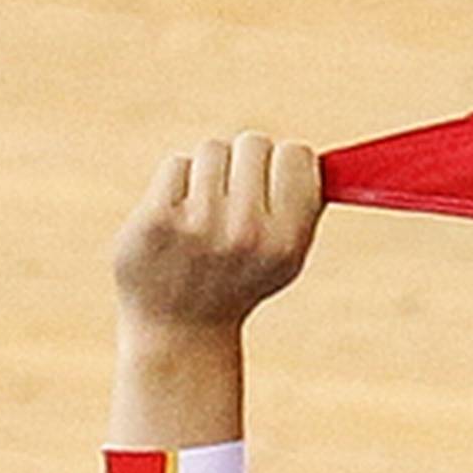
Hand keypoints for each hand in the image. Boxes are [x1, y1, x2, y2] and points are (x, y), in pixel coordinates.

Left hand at [112, 133, 323, 335]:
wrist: (179, 328)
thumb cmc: (238, 282)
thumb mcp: (286, 256)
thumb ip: (304, 206)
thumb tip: (316, 155)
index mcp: (286, 241)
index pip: (296, 155)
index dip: (283, 164)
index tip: (271, 186)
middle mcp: (246, 232)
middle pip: (254, 143)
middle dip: (243, 165)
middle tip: (233, 204)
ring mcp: (199, 225)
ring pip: (212, 150)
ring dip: (207, 174)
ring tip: (203, 217)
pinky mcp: (157, 219)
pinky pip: (177, 165)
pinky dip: (175, 185)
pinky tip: (175, 221)